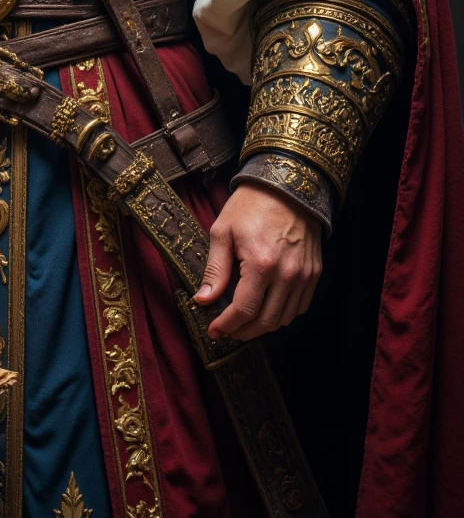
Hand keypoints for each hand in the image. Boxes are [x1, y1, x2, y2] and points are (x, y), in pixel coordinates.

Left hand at [193, 183, 322, 341]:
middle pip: (266, 321)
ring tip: (244, 322)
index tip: (214, 331)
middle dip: (243, 332)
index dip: (227, 326)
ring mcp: (304, 275)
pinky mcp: (314, 272)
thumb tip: (203, 300)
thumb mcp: (223, 232)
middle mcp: (287, 274)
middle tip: (228, 330)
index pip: (244, 310)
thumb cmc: (251, 206)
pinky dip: (283, 314)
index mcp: (261, 264)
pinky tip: (267, 308)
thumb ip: (215, 269)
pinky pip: (300, 306)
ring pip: (284, 318)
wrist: (287, 186)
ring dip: (263, 326)